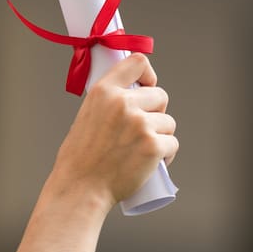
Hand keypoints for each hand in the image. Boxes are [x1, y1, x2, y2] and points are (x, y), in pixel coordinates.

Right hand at [47, 53, 178, 210]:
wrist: (80, 189)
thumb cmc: (81, 158)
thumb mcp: (87, 115)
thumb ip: (110, 101)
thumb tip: (135, 93)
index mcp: (104, 91)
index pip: (138, 62)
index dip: (148, 74)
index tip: (148, 86)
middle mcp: (123, 103)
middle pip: (161, 96)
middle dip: (156, 112)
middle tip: (142, 130)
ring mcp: (140, 124)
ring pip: (168, 122)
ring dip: (161, 135)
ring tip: (141, 150)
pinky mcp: (153, 145)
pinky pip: (172, 143)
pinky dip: (166, 154)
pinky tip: (151, 162)